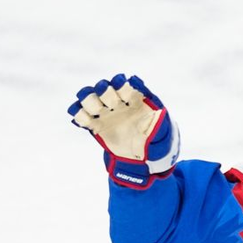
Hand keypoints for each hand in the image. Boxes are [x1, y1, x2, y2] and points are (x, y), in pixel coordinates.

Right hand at [68, 75, 179, 189]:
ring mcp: (105, 113)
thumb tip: (157, 108)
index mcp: (133, 100)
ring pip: (89, 99)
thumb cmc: (157, 139)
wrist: (146, 158)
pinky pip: (82, 116)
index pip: (124, 87)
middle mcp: (117, 103)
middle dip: (105, 92)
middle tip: (111, 102)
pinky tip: (82, 119)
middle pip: (104, 90)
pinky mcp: (96, 125)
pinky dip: (79, 115)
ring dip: (89, 101)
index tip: (122, 84)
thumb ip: (159, 118)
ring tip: (95, 110)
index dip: (121, 84)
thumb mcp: (163, 130)